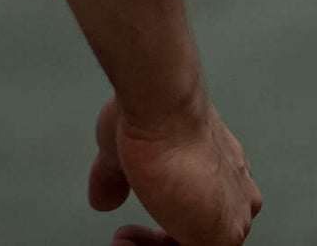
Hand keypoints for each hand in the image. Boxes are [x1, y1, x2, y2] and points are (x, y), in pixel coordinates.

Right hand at [88, 92, 260, 245]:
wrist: (162, 109)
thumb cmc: (153, 115)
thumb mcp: (121, 149)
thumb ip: (115, 178)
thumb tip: (102, 196)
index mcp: (223, 175)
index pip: (197, 215)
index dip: (161, 229)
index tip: (131, 228)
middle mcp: (237, 198)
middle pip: (197, 236)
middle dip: (155, 242)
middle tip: (125, 236)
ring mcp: (234, 219)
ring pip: (194, 245)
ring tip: (123, 241)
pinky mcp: (223, 239)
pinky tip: (123, 242)